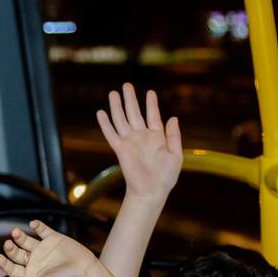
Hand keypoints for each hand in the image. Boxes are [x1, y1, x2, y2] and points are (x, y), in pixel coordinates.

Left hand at [0, 220, 96, 276]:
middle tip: (8, 244)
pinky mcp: (52, 238)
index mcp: (30, 273)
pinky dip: (37, 225)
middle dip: (10, 248)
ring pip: (25, 240)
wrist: (84, 271)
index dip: (4, 263)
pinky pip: (42, 230)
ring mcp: (42, 249)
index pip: (12, 268)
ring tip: (16, 232)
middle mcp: (34, 260)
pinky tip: (33, 224)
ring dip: (19, 236)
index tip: (0, 257)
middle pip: (16, 253)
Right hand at [96, 83, 181, 200]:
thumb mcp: (176, 155)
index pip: (153, 115)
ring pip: (121, 119)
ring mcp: (130, 142)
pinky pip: (111, 134)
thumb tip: (173, 117)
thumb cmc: (166, 177)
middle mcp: (142, 137)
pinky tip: (101, 113)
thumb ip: (174, 136)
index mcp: (156, 137)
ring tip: (113, 93)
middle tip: (126, 85)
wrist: (152, 191)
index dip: (151, 104)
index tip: (150, 92)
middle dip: (130, 99)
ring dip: (117, 106)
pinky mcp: (120, 149)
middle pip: (134, 113)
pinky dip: (105, 124)